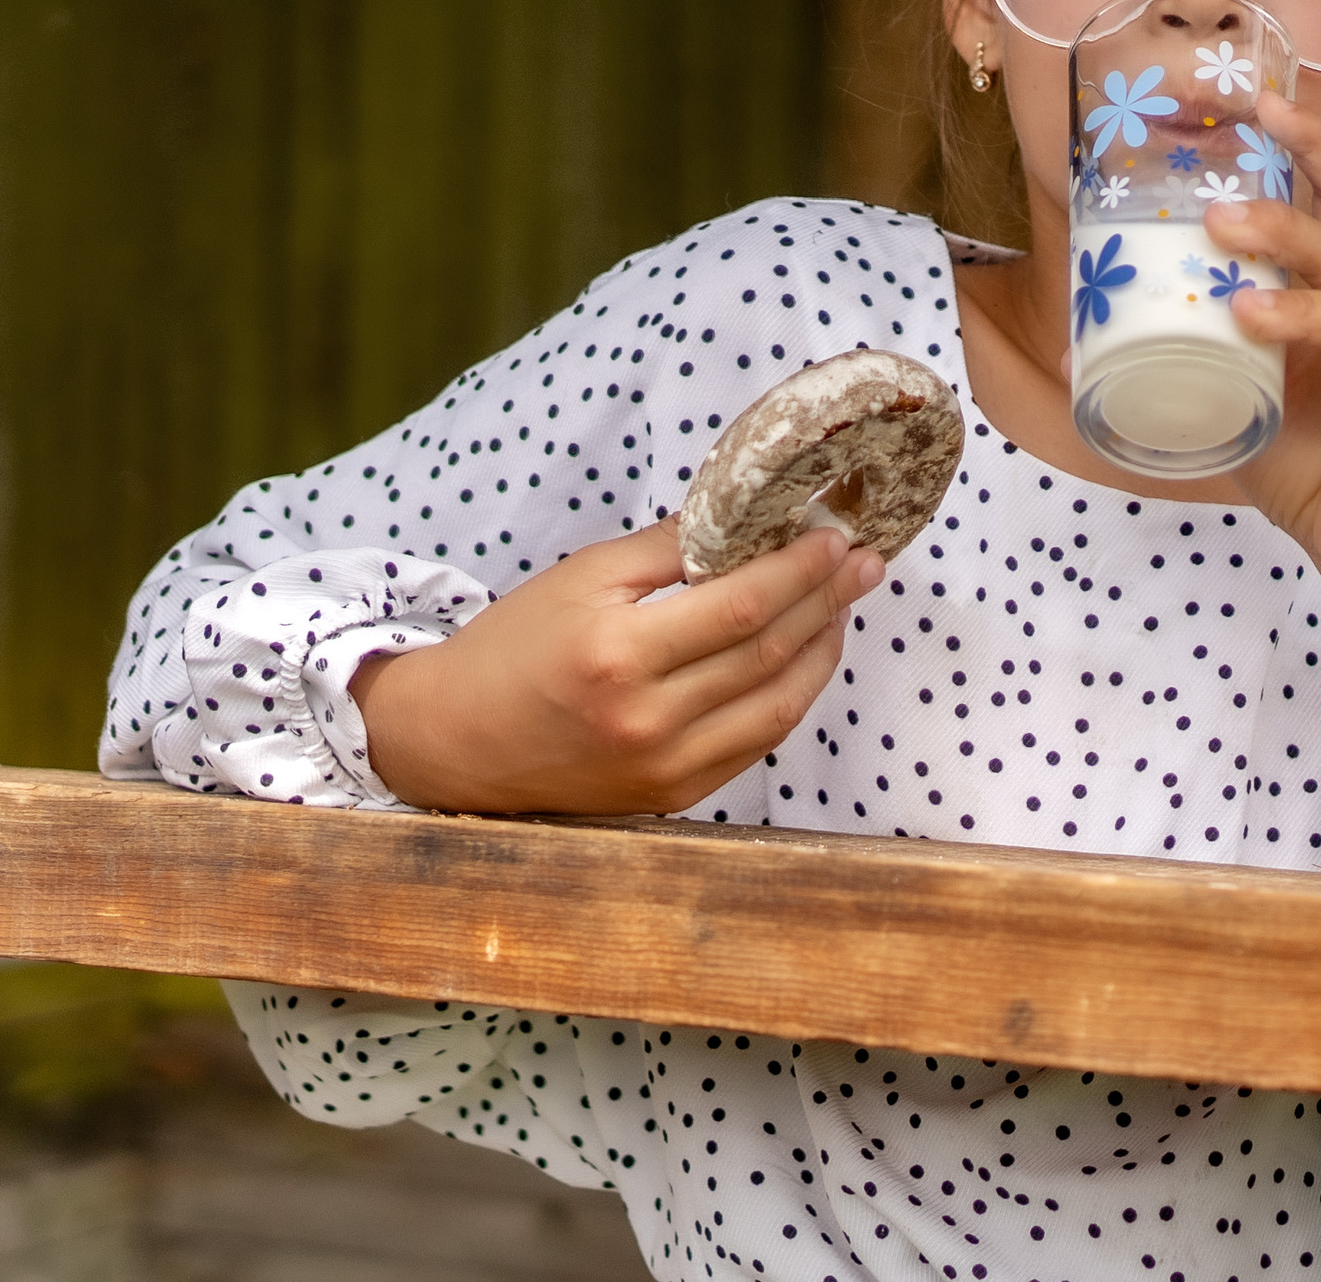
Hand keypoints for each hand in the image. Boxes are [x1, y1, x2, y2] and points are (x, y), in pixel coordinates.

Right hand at [347, 518, 885, 814]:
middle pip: (768, 654)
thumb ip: (665, 549)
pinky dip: (788, 699)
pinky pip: (754, 745)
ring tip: (843, 607)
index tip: (835, 537)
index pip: (740, 606)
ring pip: (776, 707)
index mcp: (618, 653)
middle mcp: (646, 720)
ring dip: (821, 653)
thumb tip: (745, 521)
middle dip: (827, 602)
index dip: (799, 569)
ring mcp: (664, 768)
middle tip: (864, 563)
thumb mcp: (579, 577)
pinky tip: (802, 661)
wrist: (456, 742)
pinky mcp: (671, 798)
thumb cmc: (514, 648)